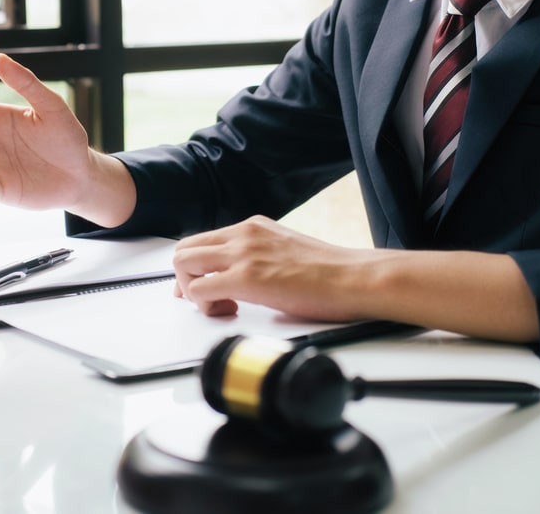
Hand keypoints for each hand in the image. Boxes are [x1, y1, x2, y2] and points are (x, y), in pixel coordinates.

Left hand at [172, 215, 372, 321]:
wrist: (356, 278)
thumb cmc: (332, 272)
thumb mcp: (286, 250)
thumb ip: (260, 255)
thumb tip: (244, 277)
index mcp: (253, 226)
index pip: (202, 240)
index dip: (196, 267)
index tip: (203, 284)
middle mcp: (243, 234)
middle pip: (185, 249)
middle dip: (186, 277)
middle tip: (203, 297)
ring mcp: (243, 253)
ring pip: (183, 264)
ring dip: (192, 290)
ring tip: (220, 306)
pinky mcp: (245, 278)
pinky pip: (198, 290)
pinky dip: (204, 307)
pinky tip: (229, 312)